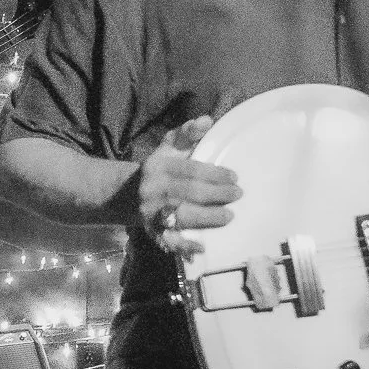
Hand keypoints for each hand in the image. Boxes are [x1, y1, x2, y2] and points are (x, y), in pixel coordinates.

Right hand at [139, 116, 241, 255]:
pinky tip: (201, 248)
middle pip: (188, 192)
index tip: (235, 177)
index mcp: (157, 165)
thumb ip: (189, 133)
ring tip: (229, 217)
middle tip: (238, 195)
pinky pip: (168, 240)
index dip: (214, 173)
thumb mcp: (171, 146)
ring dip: (207, 218)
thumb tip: (207, 120)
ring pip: (181, 215)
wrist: (130, 193)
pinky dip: (184, 246)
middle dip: (216, 194)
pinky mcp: (151, 230)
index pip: (189, 169)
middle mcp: (151, 188)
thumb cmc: (162, 166)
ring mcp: (150, 211)